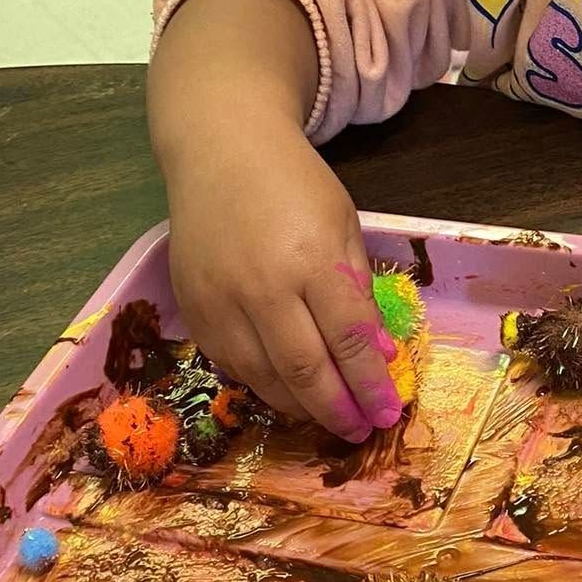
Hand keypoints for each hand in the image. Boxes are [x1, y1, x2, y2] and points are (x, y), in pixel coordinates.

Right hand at [166, 118, 398, 441]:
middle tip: (360, 431)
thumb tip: (377, 355)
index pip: (349, 340)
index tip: (389, 413)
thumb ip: (359, 290)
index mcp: (311, 260)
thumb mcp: (344, 225)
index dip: (371, 385)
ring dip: (300, 406)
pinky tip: (285, 390)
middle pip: (305, 370)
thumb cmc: (294, 184)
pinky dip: (262, 384)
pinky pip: (230, 364)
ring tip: (326, 417)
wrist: (219, 151)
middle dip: (338, 410)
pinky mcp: (192, 309)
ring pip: (263, 377)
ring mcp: (220, 301)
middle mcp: (262, 287)